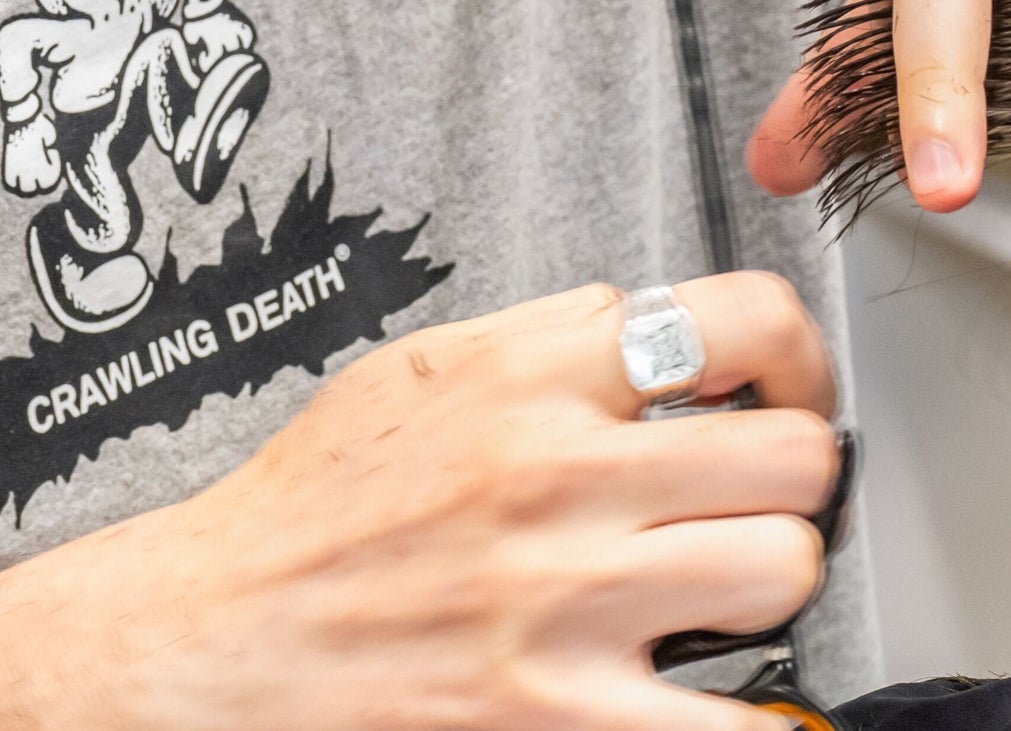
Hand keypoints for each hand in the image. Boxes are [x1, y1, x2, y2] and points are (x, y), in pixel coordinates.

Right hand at [32, 275, 836, 729]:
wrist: (213, 645)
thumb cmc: (305, 518)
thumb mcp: (410, 374)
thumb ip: (537, 341)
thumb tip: (638, 324)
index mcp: (529, 379)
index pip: (740, 320)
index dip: (797, 358)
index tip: (787, 391)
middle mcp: (559, 479)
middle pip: (791, 456)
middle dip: (786, 484)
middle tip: (753, 506)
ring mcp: (569, 604)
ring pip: (786, 570)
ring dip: (767, 588)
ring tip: (720, 597)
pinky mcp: (565, 720)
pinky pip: (737, 722)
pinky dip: (757, 718)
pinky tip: (725, 702)